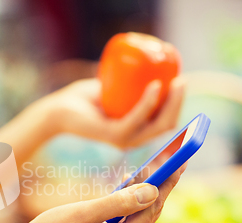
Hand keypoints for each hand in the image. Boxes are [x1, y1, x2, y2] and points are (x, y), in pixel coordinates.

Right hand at [18, 164, 185, 222]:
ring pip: (138, 217)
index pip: (151, 209)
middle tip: (170, 158)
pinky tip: (130, 186)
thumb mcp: (84, 213)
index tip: (179, 160)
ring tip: (152, 167)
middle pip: (148, 214)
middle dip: (158, 186)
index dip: (166, 183)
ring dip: (143, 193)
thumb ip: (119, 202)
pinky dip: (130, 204)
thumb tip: (152, 190)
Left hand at [30, 77, 185, 148]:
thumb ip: (130, 83)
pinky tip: (155, 86)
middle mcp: (133, 139)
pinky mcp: (113, 136)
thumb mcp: (113, 89)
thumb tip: (150, 63)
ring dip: (171, 103)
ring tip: (175, 81)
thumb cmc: (84, 99)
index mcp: (136, 131)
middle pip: (167, 125)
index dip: (179, 105)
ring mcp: (124, 139)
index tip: (182, 82)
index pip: (166, 123)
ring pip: (158, 125)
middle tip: (182, 80)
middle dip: (180, 103)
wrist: (59, 109)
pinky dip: (148, 103)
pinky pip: (137, 119)